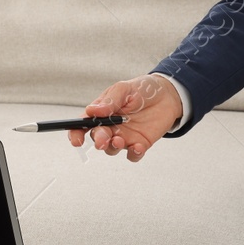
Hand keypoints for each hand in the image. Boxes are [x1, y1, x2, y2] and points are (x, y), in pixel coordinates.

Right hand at [68, 74, 182, 161]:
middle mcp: (110, 127)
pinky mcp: (139, 144)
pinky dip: (133, 154)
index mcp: (102, 112)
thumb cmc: (142, 89)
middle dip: (98, 141)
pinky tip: (138, 147)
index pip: (83, 125)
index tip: (76, 139)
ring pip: (112, 149)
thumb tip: (92, 111)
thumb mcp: (124, 89)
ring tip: (119, 140)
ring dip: (113, 147)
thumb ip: (109, 101)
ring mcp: (124, 137)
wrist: (167, 95)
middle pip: (97, 139)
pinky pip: (133, 155)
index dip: (76, 133)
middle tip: (103, 140)